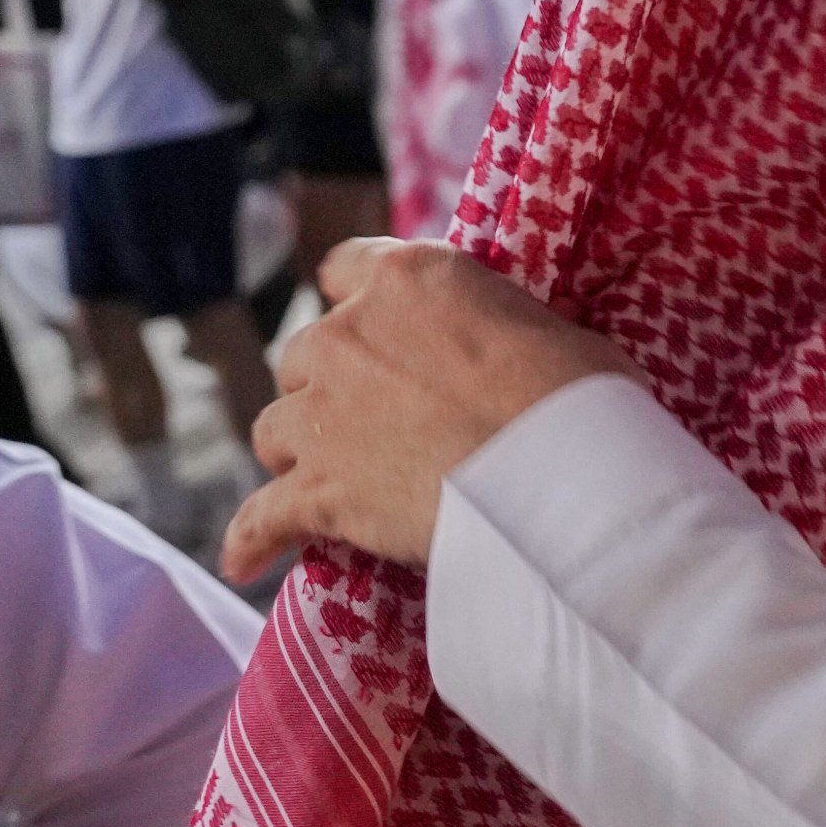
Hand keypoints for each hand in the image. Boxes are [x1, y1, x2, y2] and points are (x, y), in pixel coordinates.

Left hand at [223, 240, 635, 586]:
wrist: (559, 477)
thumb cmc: (579, 398)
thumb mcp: (551, 330)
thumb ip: (501, 329)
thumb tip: (510, 354)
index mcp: (410, 279)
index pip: (347, 266)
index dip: (357, 302)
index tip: (377, 329)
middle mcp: (348, 334)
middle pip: (304, 354)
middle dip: (329, 384)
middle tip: (375, 417)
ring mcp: (323, 414)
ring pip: (275, 429)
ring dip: (299, 450)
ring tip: (332, 478)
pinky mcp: (317, 490)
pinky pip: (262, 516)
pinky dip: (253, 538)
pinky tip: (245, 560)